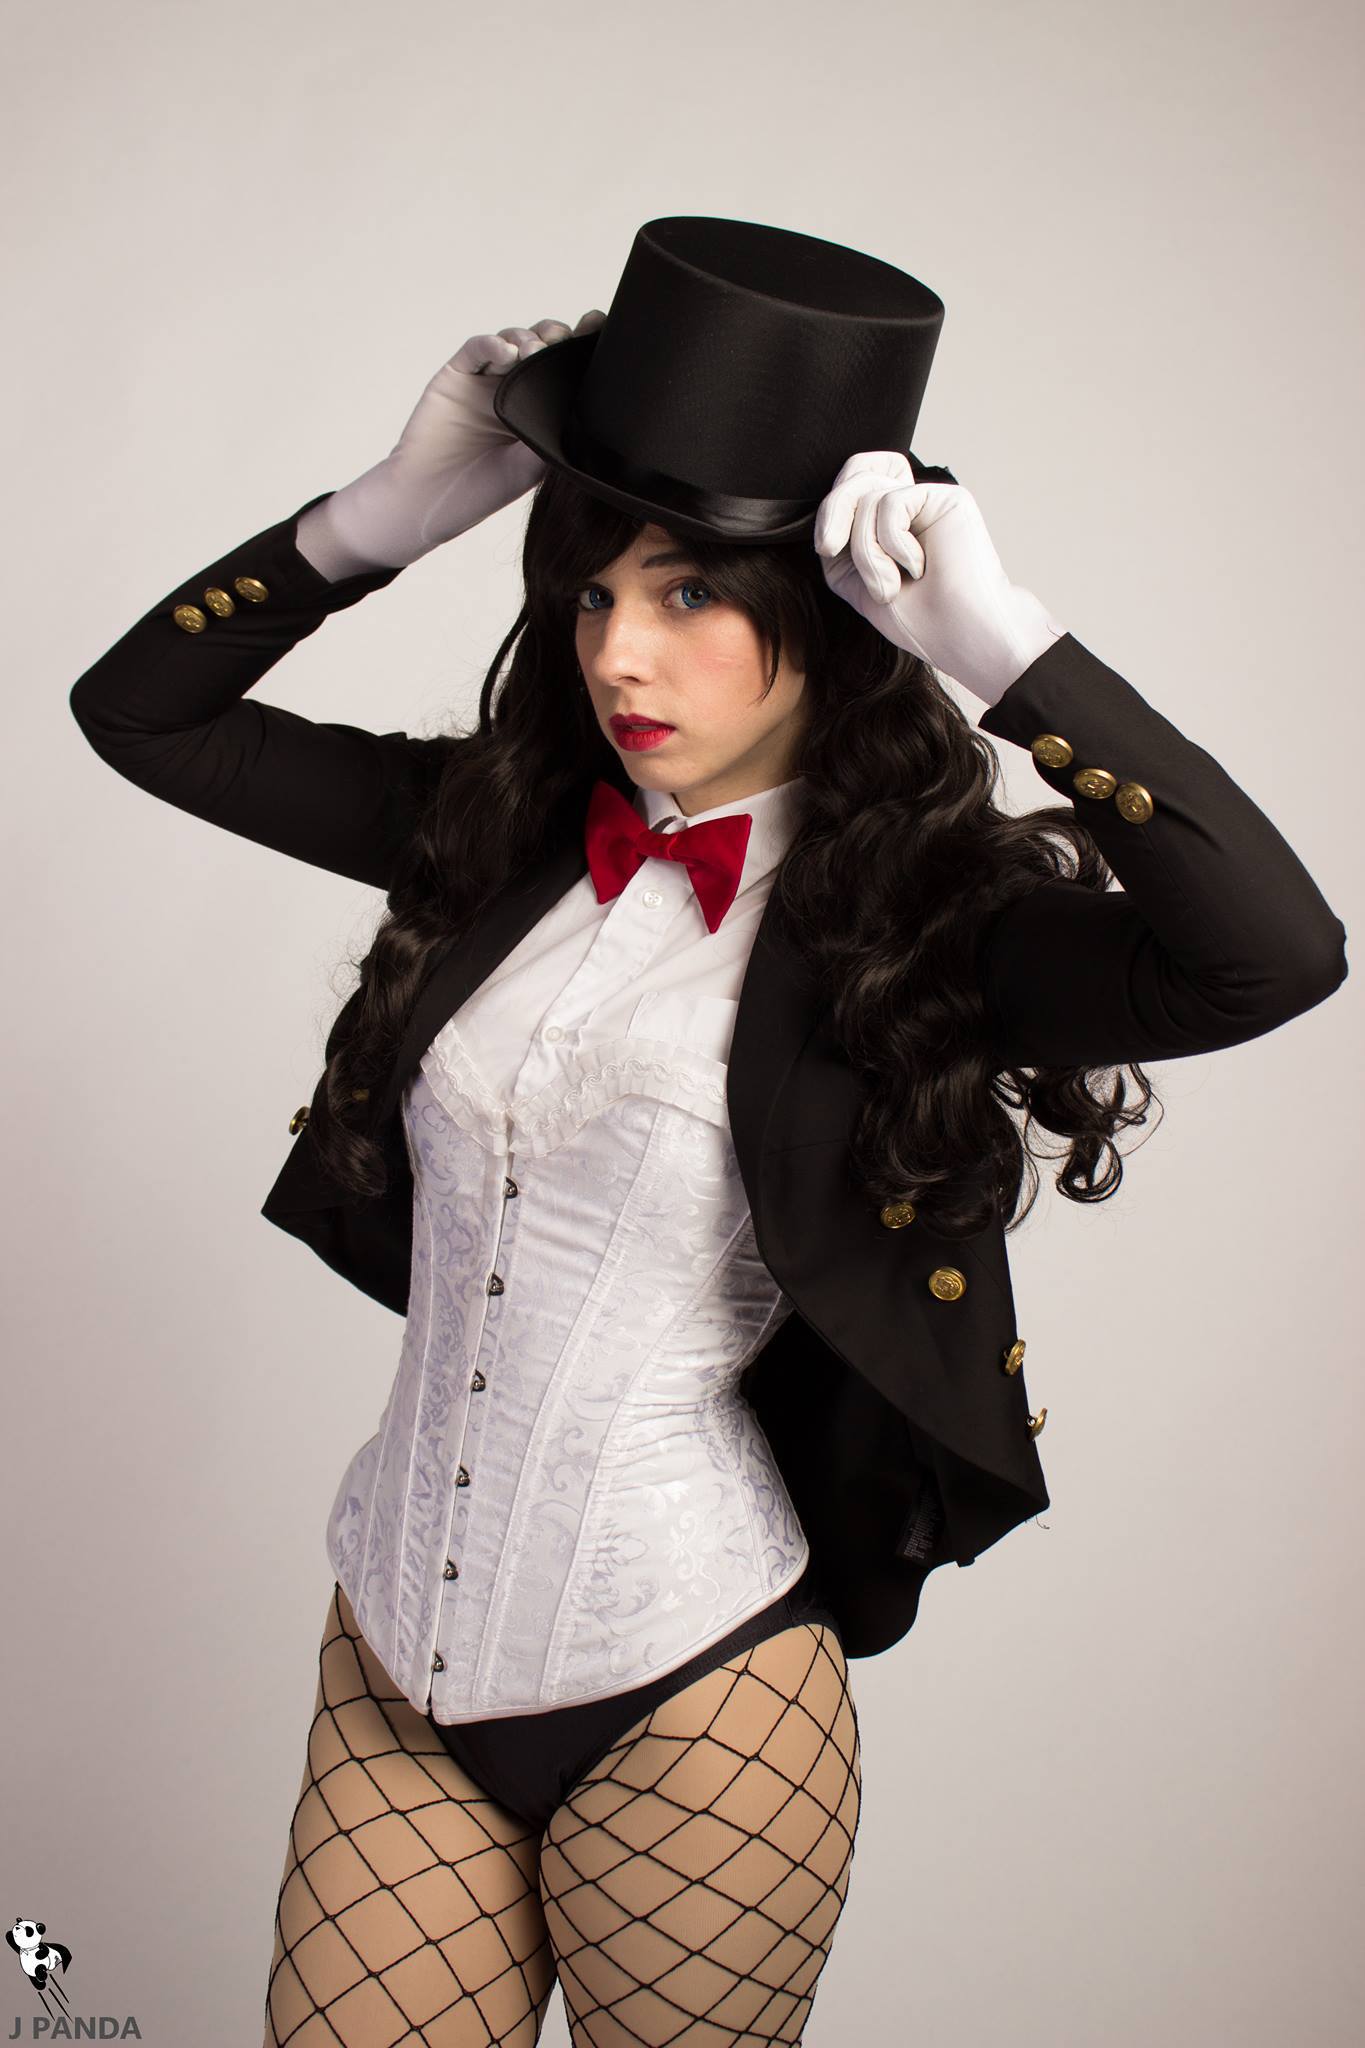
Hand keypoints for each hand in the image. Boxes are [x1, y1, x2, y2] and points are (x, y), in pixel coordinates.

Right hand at [297, 309, 605, 577]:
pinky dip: (493, 345)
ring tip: (536, 352)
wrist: (430, 501)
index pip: (563, 369)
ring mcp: (484, 379)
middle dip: (556, 337)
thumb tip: (595, 410)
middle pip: (541, 344)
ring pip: (512, 340)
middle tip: (565, 342)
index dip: (581, 346)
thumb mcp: (534, 465)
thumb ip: (558, 434)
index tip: (600, 328)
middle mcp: (513, 388)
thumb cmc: (480, 490)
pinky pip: (476, 349)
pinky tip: (508, 353)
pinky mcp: (456, 375)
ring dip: (528, 339)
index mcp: (537, 407)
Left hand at [813, 451, 1067, 706]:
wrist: (958, 636)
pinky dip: (892, 543)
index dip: (831, 504)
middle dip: (833, 512)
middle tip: (830, 548)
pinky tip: (918, 567)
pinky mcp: (948, 497)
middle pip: (857, 473)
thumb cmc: (917, 619)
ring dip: (866, 551)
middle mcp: (911, 506)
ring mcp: (929, 500)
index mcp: (891, 521)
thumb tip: (828, 505)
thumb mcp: (851, 578)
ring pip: (868, 496)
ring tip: (890, 585)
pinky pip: (892, 502)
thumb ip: (837, 537)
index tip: (827, 547)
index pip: (853, 478)